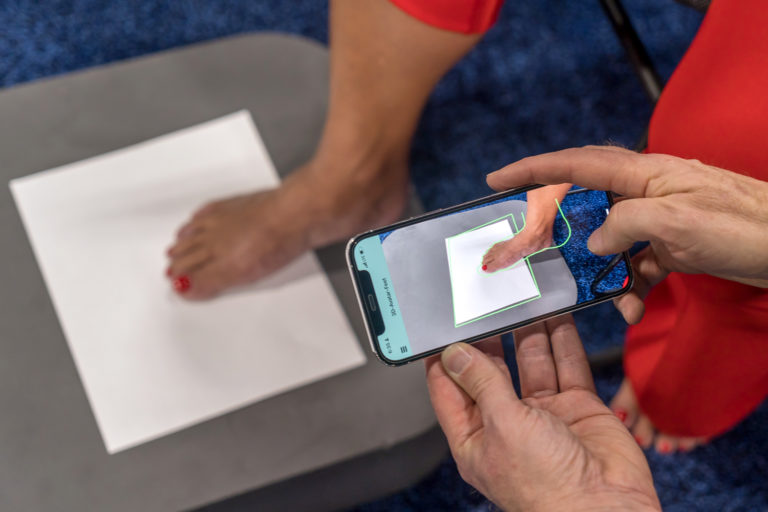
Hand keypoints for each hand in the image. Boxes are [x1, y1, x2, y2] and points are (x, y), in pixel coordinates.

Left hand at [425, 317, 659, 511]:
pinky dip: (563, 338)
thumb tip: (455, 353)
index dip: (444, 355)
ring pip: (531, 361)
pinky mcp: (578, 406)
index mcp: (475, 436)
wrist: (607, 509)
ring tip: (522, 296)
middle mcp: (507, 422)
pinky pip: (567, 364)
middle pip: (492, 368)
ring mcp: (544, 413)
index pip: (449, 387)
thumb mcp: (502, 424)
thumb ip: (482, 382)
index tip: (441, 321)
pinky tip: (556, 313)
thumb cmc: (546, 486)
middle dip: (490, 335)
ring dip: (528, 331)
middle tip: (487, 300)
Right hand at [486, 146, 767, 322]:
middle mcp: (644, 191)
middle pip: (585, 205)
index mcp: (642, 173)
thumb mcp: (675, 221)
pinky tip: (632, 305)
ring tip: (606, 296)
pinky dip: (628, 285)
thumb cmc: (745, 225)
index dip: (532, 170)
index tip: (498, 180)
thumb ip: (624, 224)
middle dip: (559, 231)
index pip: (575, 165)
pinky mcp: (670, 243)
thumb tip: (596, 244)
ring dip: (601, 272)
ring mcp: (657, 218)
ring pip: (608, 242)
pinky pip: (634, 263)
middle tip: (533, 248)